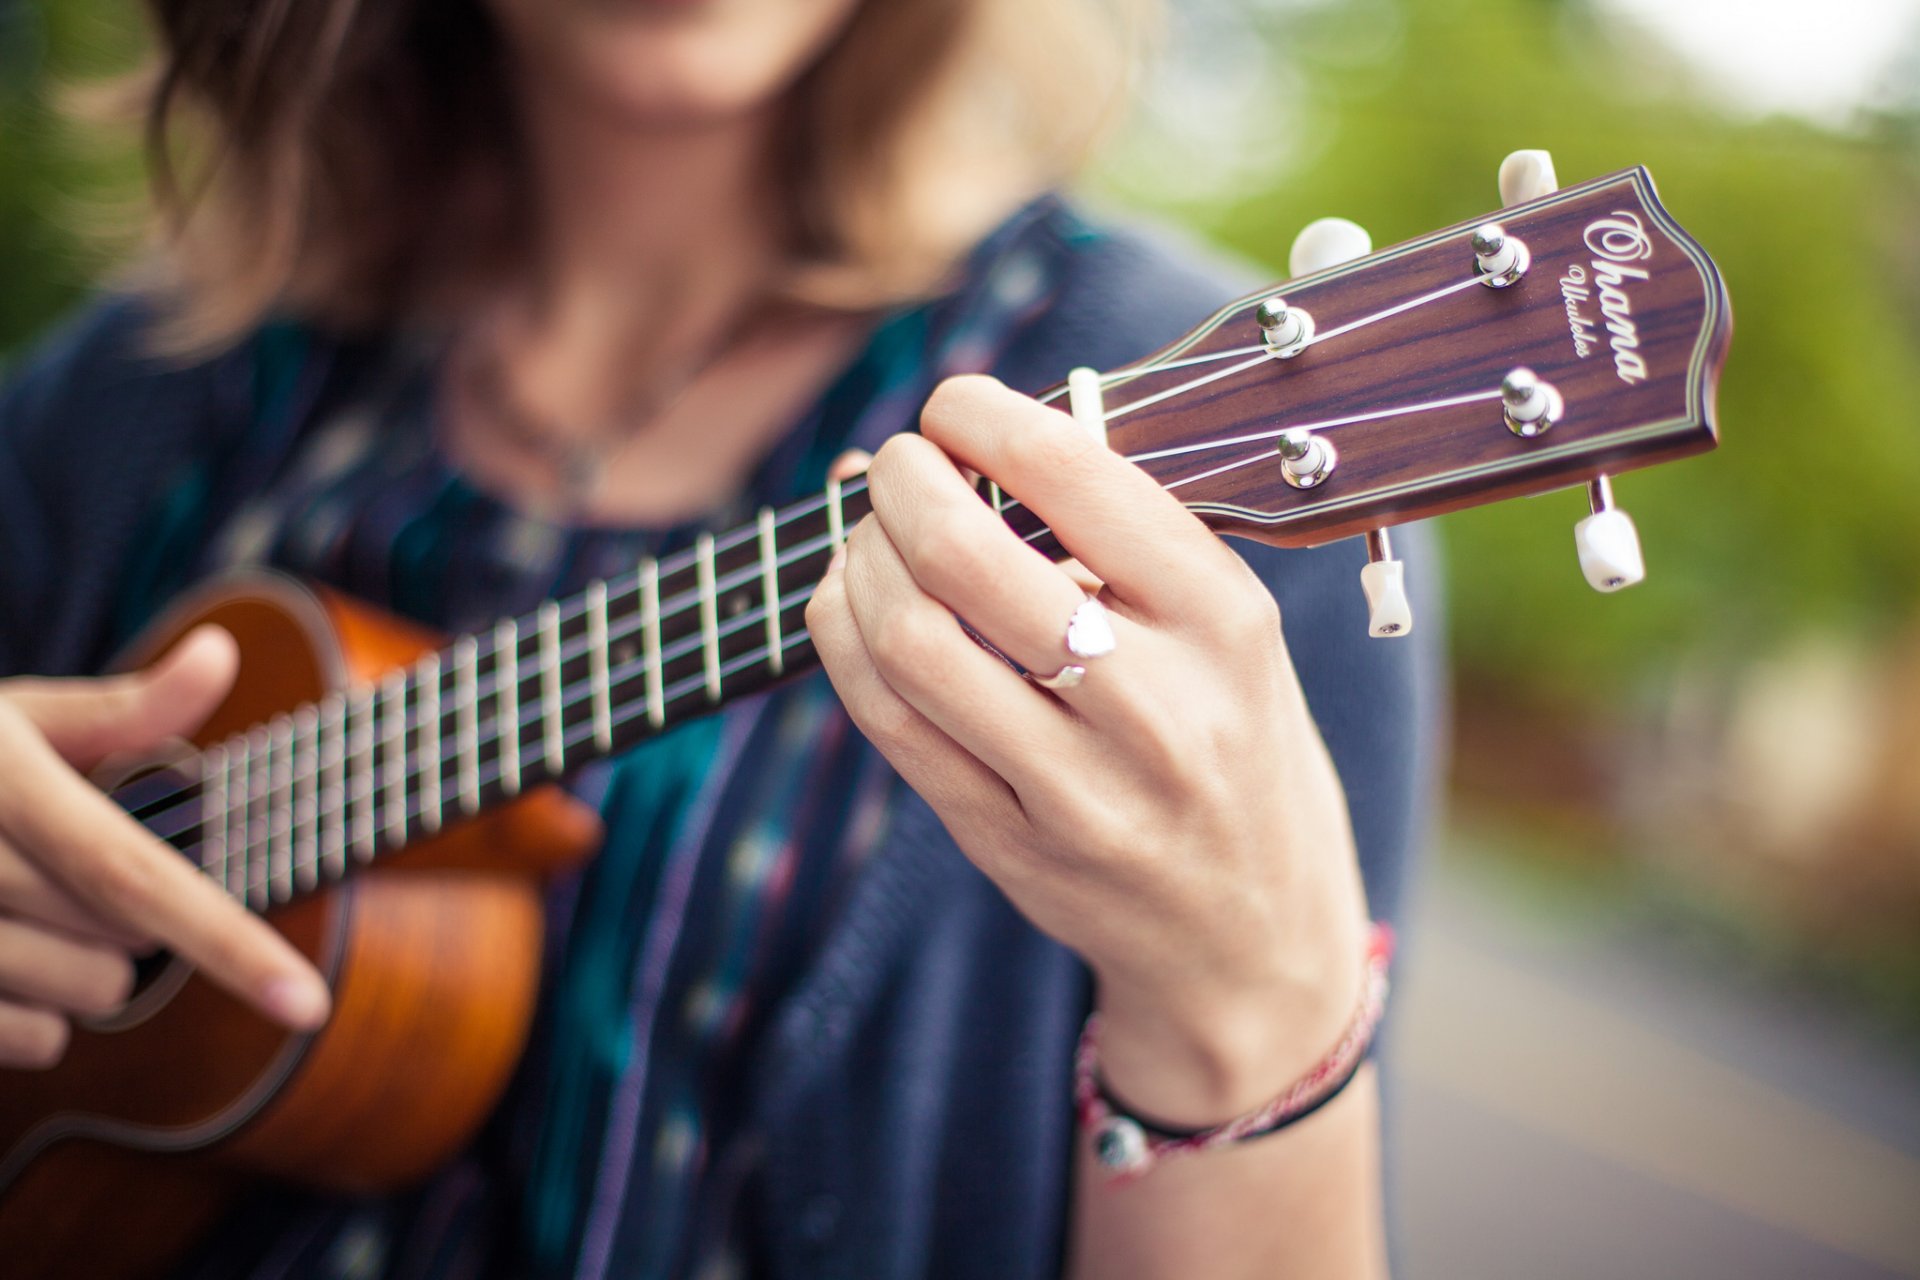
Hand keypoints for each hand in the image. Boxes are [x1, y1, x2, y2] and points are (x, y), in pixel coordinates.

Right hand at [0, 627, 331, 1068]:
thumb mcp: (12, 720)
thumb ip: (121, 708)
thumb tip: (219, 653)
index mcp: (2, 787)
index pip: (132, 877)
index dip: (231, 944)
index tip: (311, 1003)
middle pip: (127, 940)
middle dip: (137, 912)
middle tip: (75, 865)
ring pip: (89, 996)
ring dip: (87, 966)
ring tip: (32, 909)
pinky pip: (34, 1040)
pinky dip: (39, 1014)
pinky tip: (6, 956)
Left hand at [808, 377, 1368, 1123]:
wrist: (1251, 937)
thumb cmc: (1233, 744)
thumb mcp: (1225, 631)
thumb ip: (1120, 540)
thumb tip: (962, 444)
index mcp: (1225, 622)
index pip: (1081, 479)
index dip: (987, 416)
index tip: (953, 403)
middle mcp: (1158, 706)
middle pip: (966, 558)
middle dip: (902, 484)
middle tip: (895, 465)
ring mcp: (1078, 788)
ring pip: (909, 640)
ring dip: (859, 561)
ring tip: (867, 536)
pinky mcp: (1007, 842)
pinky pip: (889, 721)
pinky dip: (844, 640)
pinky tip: (850, 607)